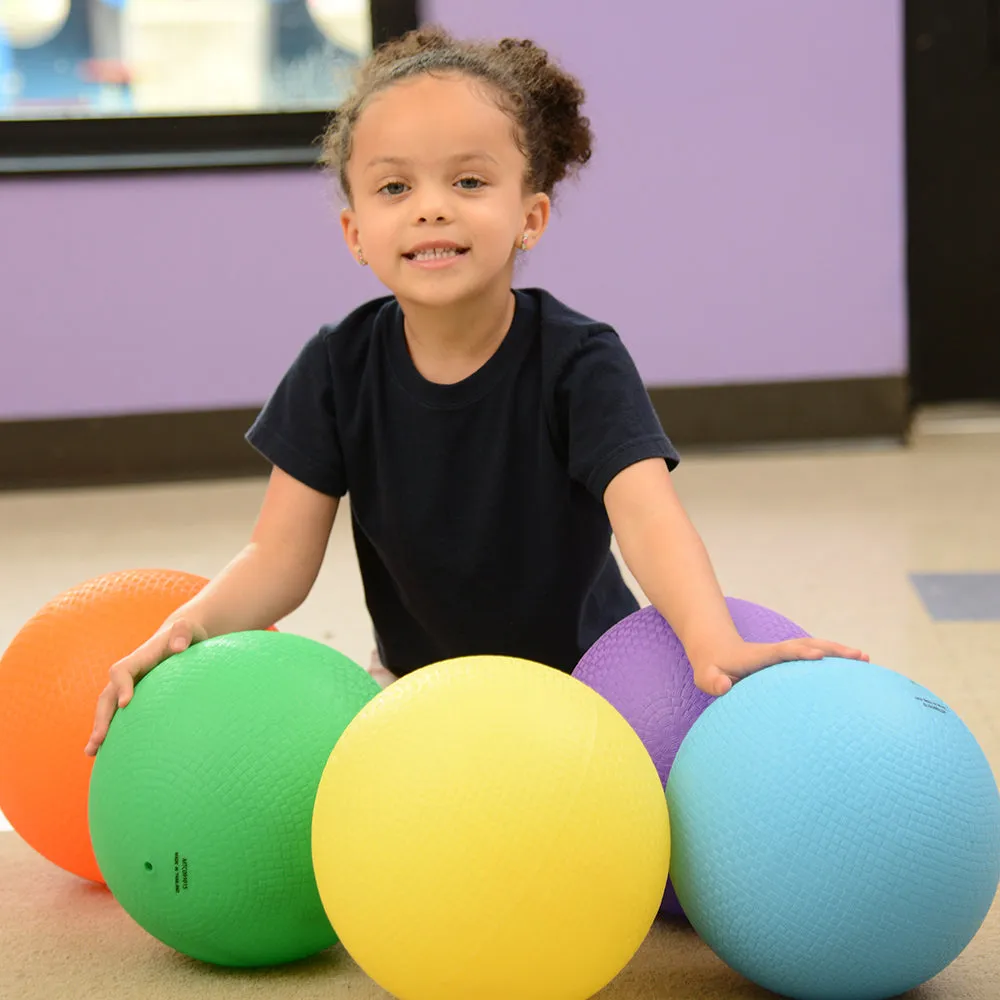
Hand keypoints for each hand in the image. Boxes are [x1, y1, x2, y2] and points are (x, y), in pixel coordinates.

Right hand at [84, 618, 206, 755]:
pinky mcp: (136, 696)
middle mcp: (129, 673)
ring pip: (109, 708)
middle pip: (107, 695)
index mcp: (140, 658)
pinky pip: (120, 714)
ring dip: (99, 728)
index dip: (121, 686)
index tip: (127, 703)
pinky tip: (108, 752)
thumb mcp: (188, 629)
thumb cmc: (187, 635)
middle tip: (99, 740)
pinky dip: (113, 731)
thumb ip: (184, 632)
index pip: (122, 670)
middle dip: (102, 717)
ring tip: (91, 752)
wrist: (181, 637)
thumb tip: (179, 647)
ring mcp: (130, 686)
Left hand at [691, 638, 868, 696]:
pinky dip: (833, 658)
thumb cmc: (712, 670)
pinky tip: (853, 668)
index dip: (799, 652)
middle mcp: (776, 651)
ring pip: (815, 647)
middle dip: (832, 649)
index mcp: (759, 657)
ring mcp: (784, 653)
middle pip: (808, 645)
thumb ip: (713, 682)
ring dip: (839, 651)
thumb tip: (724, 686)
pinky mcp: (788, 659)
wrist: (715, 650)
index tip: (817, 655)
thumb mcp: (706, 677)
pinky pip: (814, 656)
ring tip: (865, 658)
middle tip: (859, 656)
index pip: (782, 652)